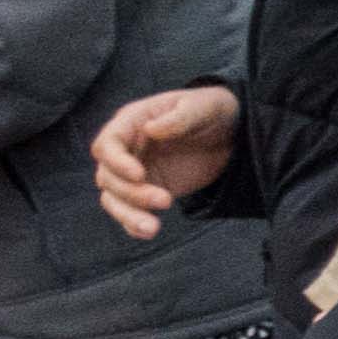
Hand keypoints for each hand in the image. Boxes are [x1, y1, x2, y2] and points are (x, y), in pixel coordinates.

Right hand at [95, 84, 239, 239]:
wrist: (230, 134)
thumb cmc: (211, 111)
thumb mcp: (204, 107)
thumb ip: (180, 117)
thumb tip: (150, 129)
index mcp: (132, 122)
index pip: (108, 144)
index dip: (117, 161)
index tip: (139, 175)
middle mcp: (126, 149)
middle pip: (108, 176)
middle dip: (131, 193)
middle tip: (166, 200)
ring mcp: (134, 172)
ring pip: (113, 198)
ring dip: (128, 215)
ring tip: (152, 228)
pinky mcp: (146, 191)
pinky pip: (130, 211)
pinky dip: (133, 224)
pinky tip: (148, 232)